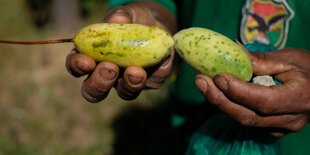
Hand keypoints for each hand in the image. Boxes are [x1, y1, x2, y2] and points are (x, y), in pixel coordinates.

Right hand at [66, 2, 176, 101]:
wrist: (154, 24)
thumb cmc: (131, 19)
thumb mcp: (124, 14)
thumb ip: (120, 16)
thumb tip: (118, 19)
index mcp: (91, 57)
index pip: (76, 67)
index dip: (77, 67)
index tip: (86, 62)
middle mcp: (107, 74)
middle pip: (94, 91)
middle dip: (100, 84)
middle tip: (109, 69)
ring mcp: (128, 80)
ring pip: (125, 93)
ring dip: (130, 85)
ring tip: (136, 72)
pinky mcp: (150, 81)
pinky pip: (153, 82)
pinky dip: (158, 72)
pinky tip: (163, 60)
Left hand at [195, 48, 309, 137]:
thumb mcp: (289, 59)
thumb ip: (261, 60)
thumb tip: (232, 50)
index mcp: (298, 99)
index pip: (262, 101)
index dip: (238, 91)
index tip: (217, 76)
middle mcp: (289, 119)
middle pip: (247, 115)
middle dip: (220, 99)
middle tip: (200, 81)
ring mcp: (281, 127)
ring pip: (245, 119)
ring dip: (221, 102)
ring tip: (203, 84)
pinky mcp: (273, 128)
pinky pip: (248, 119)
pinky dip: (232, 106)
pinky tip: (218, 93)